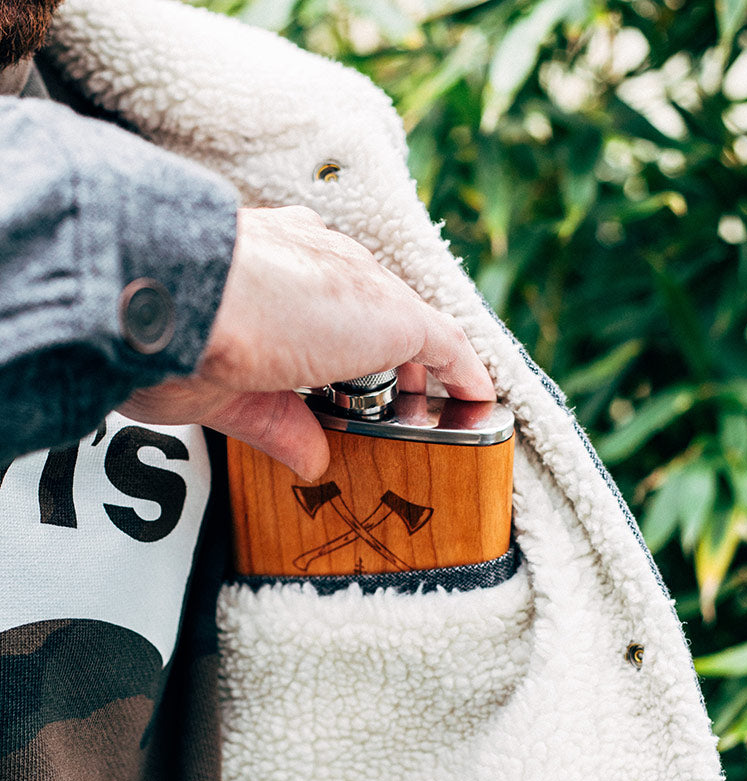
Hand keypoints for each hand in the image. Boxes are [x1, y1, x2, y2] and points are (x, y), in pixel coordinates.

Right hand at [119, 206, 494, 478]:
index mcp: (273, 261)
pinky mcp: (393, 316)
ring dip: (416, 368)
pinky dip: (463, 374)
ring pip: (404, 325)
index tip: (337, 354)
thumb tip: (312, 460)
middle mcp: (320, 259)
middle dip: (380, 350)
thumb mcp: (230, 389)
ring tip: (431, 404)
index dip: (336, 326)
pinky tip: (476, 397)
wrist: (180, 298)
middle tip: (387, 393)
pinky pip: (446, 347)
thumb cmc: (174, 336)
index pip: (319, 290)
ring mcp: (360, 283)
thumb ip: (280, 422)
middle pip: (370, 306)